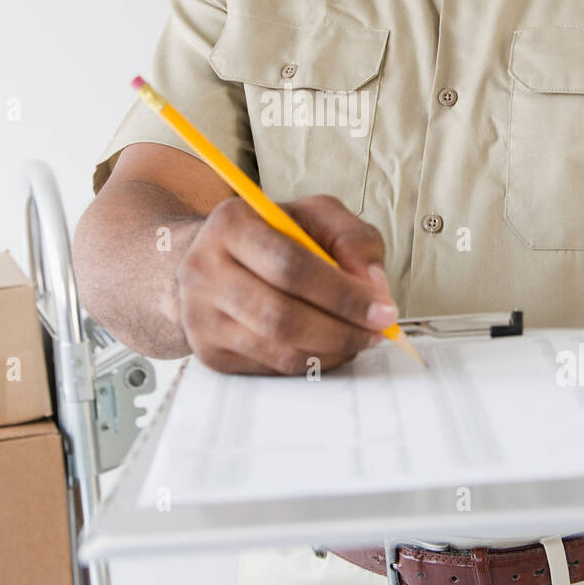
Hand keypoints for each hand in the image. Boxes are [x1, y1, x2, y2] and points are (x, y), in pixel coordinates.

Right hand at [175, 193, 397, 374]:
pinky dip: (311, 362)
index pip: (290, 266)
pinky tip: (330, 347)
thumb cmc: (273, 235)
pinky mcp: (209, 352)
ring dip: (331, 350)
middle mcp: (204, 270)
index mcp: (231, 225)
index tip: (382, 309)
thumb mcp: (317, 216)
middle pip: (280, 316)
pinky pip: (271, 368)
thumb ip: (353, 239)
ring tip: (358, 339)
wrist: (217, 258)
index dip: (342, 293)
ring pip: (277, 349)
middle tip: (376, 332)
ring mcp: (201, 316)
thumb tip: (373, 286)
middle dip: (341, 329)